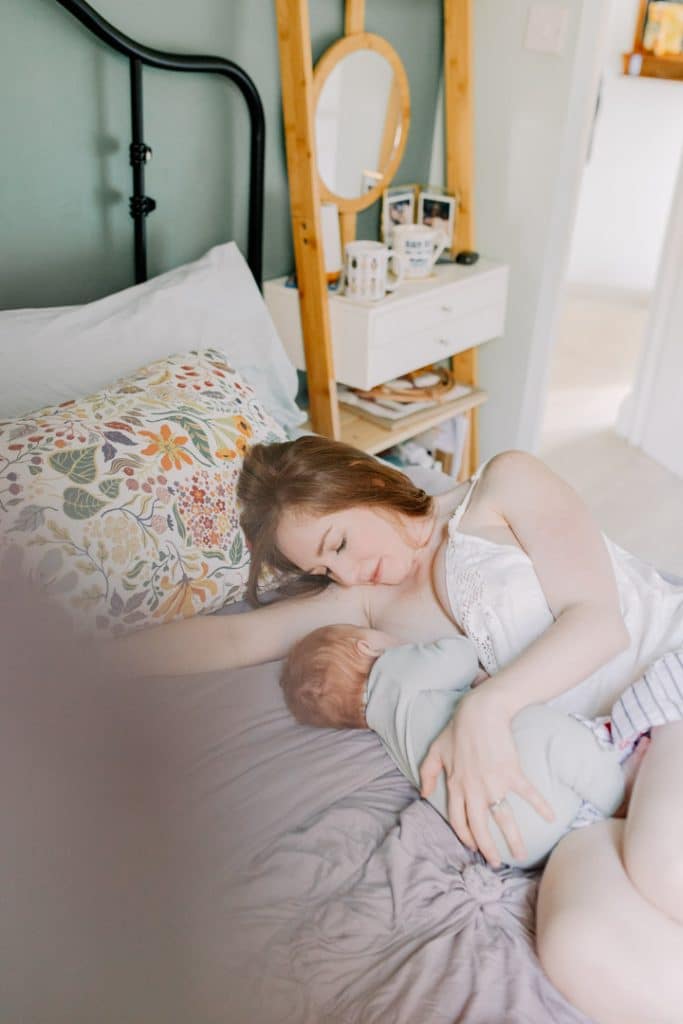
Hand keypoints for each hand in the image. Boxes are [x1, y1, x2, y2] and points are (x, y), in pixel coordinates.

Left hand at [419, 688, 554, 866]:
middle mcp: (473, 790)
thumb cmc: (457, 729)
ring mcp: (493, 783)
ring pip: (503, 819)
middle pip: (479, 826)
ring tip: (521, 854)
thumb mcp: (435, 751)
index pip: (458, 819)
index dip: (465, 835)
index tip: (473, 847)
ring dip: (513, 839)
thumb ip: (427, 773)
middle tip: (496, 863)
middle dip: (488, 848)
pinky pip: (527, 794)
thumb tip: (423, 793)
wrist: (480, 712)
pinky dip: (540, 805)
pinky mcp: (512, 773)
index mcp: (455, 786)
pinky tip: (550, 817)